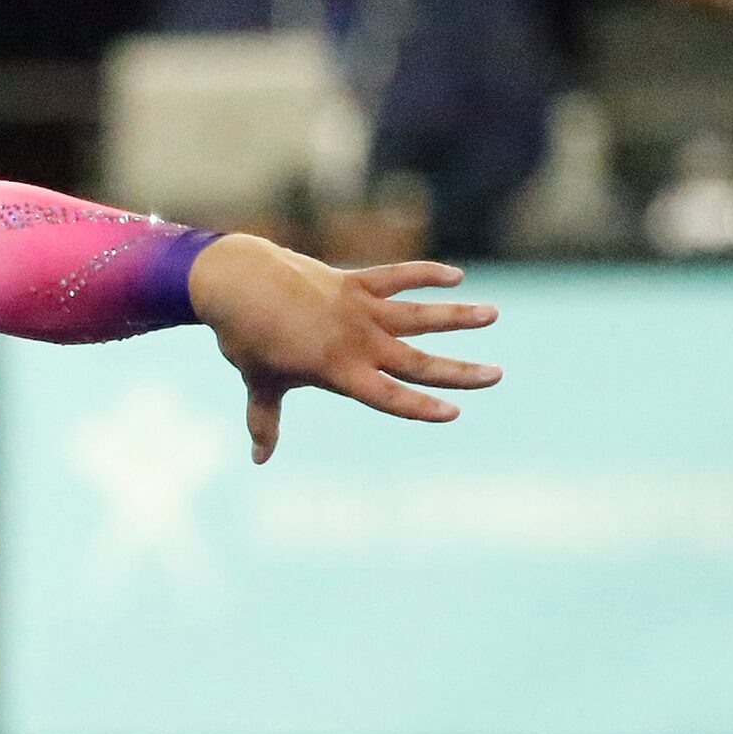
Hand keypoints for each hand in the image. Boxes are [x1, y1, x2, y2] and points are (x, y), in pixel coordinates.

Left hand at [185, 233, 500, 464]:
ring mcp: (357, 308)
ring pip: (417, 314)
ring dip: (455, 315)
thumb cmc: (246, 339)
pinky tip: (455, 276)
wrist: (235, 283)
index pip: (388, 395)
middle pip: (416, 360)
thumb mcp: (258, 383)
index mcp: (338, 371)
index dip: (421, 407)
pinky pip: (396, 276)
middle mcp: (356, 341)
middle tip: (497, 375)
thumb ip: (265, 420)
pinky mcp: (353, 281)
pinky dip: (424, 274)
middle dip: (458, 370)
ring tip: (492, 315)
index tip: (455, 412)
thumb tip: (258, 459)